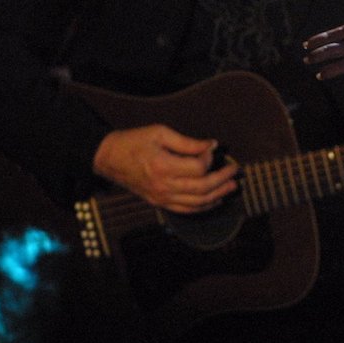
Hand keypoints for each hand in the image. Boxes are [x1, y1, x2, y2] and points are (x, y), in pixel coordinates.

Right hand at [92, 124, 238, 213]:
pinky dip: (202, 207)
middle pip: (201, 188)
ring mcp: (160, 197)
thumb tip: (211, 145)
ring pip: (196, 203)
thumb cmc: (134, 141)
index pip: (198, 168)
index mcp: (163, 166)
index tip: (213, 149)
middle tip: (235, 170)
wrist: (108, 158)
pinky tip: (214, 200)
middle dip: (222, 179)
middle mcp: (163, 185)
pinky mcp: (158, 202)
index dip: (210, 158)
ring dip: (217, 195)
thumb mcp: (161, 133)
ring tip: (231, 187)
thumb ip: (188, 142)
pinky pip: (184, 209)